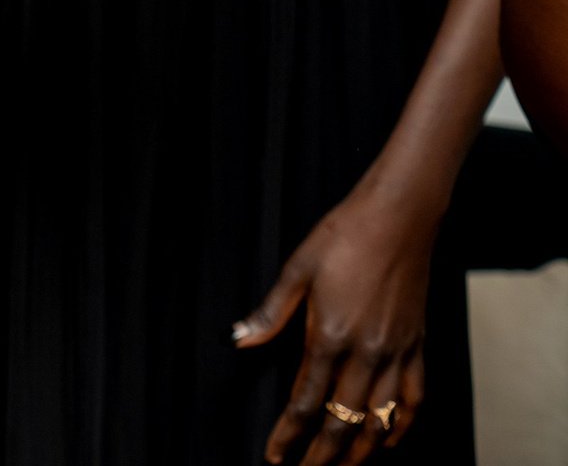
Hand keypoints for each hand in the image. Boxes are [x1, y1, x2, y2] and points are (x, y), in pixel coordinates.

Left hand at [235, 182, 431, 461]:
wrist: (399, 217)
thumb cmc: (344, 236)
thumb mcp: (296, 269)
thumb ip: (270, 312)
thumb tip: (239, 340)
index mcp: (329, 335)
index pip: (306, 401)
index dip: (289, 435)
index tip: (275, 456)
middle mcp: (367, 352)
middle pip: (344, 422)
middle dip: (323, 456)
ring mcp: (398, 352)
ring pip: (382, 421)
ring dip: (362, 453)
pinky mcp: (420, 345)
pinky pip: (416, 399)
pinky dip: (403, 427)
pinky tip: (390, 441)